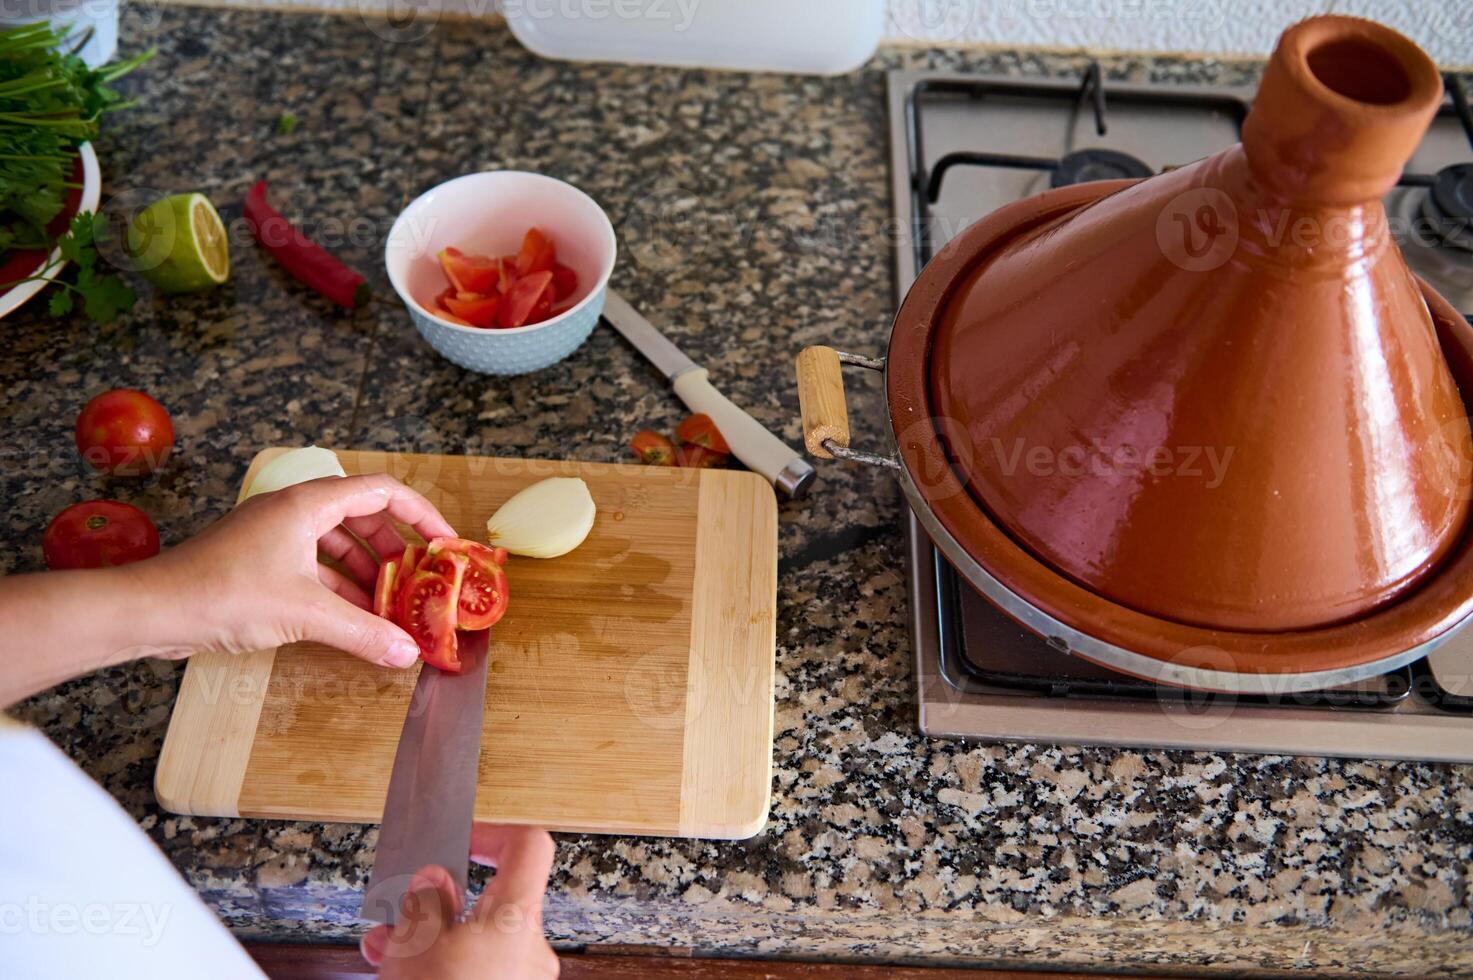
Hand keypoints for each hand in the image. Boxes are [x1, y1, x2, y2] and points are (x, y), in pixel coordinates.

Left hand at [144, 473, 456, 666]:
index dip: (420, 514)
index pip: (382, 492)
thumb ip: (363, 632)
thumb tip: (407, 653)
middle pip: (362, 518)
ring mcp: (274, 536)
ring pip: (337, 545)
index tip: (444, 543)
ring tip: (394, 606)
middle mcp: (293, 511)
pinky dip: (339, 589)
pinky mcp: (260, 562)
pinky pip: (314, 567)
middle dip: (396, 550)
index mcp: (308, 504)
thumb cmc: (223, 594)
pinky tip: (355, 619)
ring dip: (367, 574)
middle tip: (422, 580)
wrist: (153, 610)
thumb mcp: (305, 613)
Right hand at [361, 825, 558, 978]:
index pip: (528, 848)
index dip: (490, 835)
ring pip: (476, 941)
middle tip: (402, 904)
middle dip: (440, 899)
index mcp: (517, 920)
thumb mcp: (415, 942)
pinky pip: (476, 972)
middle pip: (492, 900)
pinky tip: (396, 971)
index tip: (457, 841)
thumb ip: (426, 899)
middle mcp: (529, 951)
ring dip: (429, 936)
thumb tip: (434, 879)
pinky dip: (440, 966)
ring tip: (384, 948)